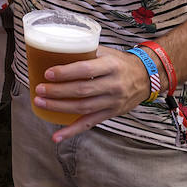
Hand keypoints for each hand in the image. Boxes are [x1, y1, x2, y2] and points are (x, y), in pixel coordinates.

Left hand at [32, 46, 150, 141]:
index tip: (48, 73)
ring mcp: (113, 102)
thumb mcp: (107, 52)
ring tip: (40, 103)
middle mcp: (113, 85)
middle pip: (82, 91)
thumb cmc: (120, 62)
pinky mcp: (111, 113)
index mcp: (111, 66)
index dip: (65, 73)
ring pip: (83, 107)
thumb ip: (86, 52)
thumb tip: (56, 50)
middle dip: (57, 91)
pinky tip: (57, 136)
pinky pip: (89, 124)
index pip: (85, 70)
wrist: (147, 77)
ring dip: (59, 107)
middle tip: (39, 89)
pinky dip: (72, 131)